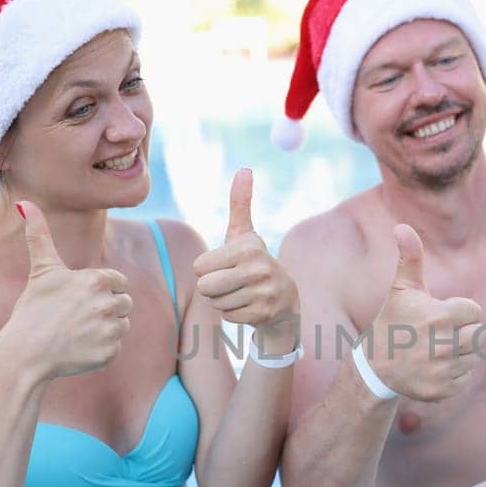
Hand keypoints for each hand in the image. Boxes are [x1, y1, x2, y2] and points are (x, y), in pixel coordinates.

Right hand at [6, 201, 131, 379]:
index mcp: (97, 280)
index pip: (119, 282)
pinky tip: (78, 349)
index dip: (101, 289)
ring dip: (105, 329)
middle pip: (125, 303)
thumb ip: (39, 235)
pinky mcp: (109, 354)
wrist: (24, 354)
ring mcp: (110, 331)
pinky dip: (100, 350)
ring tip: (77, 332)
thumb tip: (25, 202)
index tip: (80, 298)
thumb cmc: (32, 310)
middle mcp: (108, 304)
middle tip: (78, 316)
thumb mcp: (41, 270)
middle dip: (106, 308)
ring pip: (122, 326)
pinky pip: (115, 349)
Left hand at [192, 168, 299, 345]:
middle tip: (230, 282)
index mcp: (248, 247)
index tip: (225, 265)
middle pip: (205, 287)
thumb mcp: (244, 234)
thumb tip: (244, 169)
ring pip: (216, 303)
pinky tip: (248, 305)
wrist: (286, 299)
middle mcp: (258, 269)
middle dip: (212, 287)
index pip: (199, 266)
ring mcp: (264, 293)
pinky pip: (228, 317)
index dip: (207, 268)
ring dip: (223, 301)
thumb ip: (240, 203)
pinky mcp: (264, 314)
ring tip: (241, 293)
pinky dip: (234, 314)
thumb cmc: (254, 262)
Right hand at [365, 224, 482, 401]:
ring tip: (435, 349)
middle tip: (438, 334)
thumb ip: (410, 257)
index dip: (459, 311)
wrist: (375, 366)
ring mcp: (442, 371)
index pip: (475, 311)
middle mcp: (442, 345)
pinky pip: (465, 377)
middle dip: (462, 331)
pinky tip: (433, 367)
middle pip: (479, 335)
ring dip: (459, 352)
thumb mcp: (402, 288)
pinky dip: (454, 373)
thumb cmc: (393, 320)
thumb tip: (402, 226)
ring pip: (474, 356)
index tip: (438, 314)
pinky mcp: (442, 391)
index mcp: (438, 317)